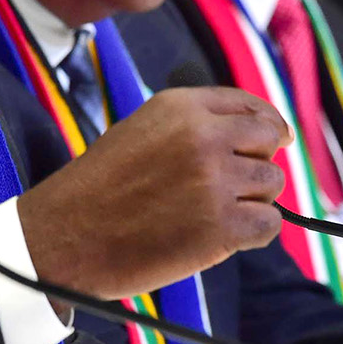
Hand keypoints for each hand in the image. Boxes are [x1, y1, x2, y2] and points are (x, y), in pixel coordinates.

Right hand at [18, 85, 288, 299]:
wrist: (62, 237)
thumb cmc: (99, 190)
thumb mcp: (142, 131)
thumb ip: (194, 125)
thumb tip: (257, 132)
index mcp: (181, 107)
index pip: (249, 106)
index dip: (269, 124)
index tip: (279, 138)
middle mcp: (203, 137)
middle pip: (268, 142)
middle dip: (257, 165)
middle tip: (231, 188)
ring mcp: (214, 181)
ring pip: (272, 184)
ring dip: (252, 202)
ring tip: (212, 215)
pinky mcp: (220, 227)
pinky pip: (269, 224)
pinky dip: (254, 234)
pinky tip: (224, 237)